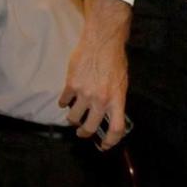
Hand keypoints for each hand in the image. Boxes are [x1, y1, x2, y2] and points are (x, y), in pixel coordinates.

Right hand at [62, 0, 131, 148]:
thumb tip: (111, 115)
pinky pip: (64, 102)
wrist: (103, 41)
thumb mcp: (122, 82)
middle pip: (90, 127)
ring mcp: (85, 93)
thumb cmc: (115, 60)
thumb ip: (115, 99)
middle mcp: (101, 99)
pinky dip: (64, 103)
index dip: (110, 141)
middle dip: (85, 133)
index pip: (116, 129)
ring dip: (73, 119)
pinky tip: (67, 100)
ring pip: (74, 118)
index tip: (104, 145)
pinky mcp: (71, 85)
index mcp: (117, 99)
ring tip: (74, 114)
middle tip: (83, 133)